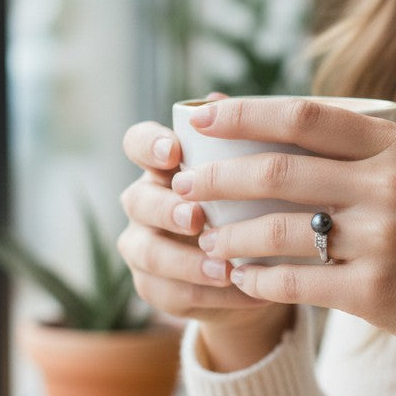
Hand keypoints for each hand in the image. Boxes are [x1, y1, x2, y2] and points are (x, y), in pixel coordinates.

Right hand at [118, 110, 294, 370]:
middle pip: (137, 200)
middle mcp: (145, 201)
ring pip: (148, 252)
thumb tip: (219, 99)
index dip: (149, 145)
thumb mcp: (256, 172)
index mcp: (164, 165)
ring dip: (186, 261)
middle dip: (166, 209)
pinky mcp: (154, 287)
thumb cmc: (255, 204)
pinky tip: (240, 292)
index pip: (138, 142)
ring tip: (224, 268)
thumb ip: (236, 138)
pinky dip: (207, 296)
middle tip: (197, 218)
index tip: (174, 152)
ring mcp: (143, 245)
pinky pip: (170, 293)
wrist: (258, 268)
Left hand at [171, 97, 395, 395]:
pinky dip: (259, 279)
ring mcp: (383, 239)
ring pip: (278, 229)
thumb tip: (277, 136)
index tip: (201, 118)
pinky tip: (242, 280)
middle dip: (218, 178)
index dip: (245, 113)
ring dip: (229, 235)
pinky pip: (296, 281)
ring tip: (206, 239)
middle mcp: (390, 185)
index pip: (305, 116)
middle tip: (183, 186)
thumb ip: (361, 151)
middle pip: (279, 170)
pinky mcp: (376, 291)